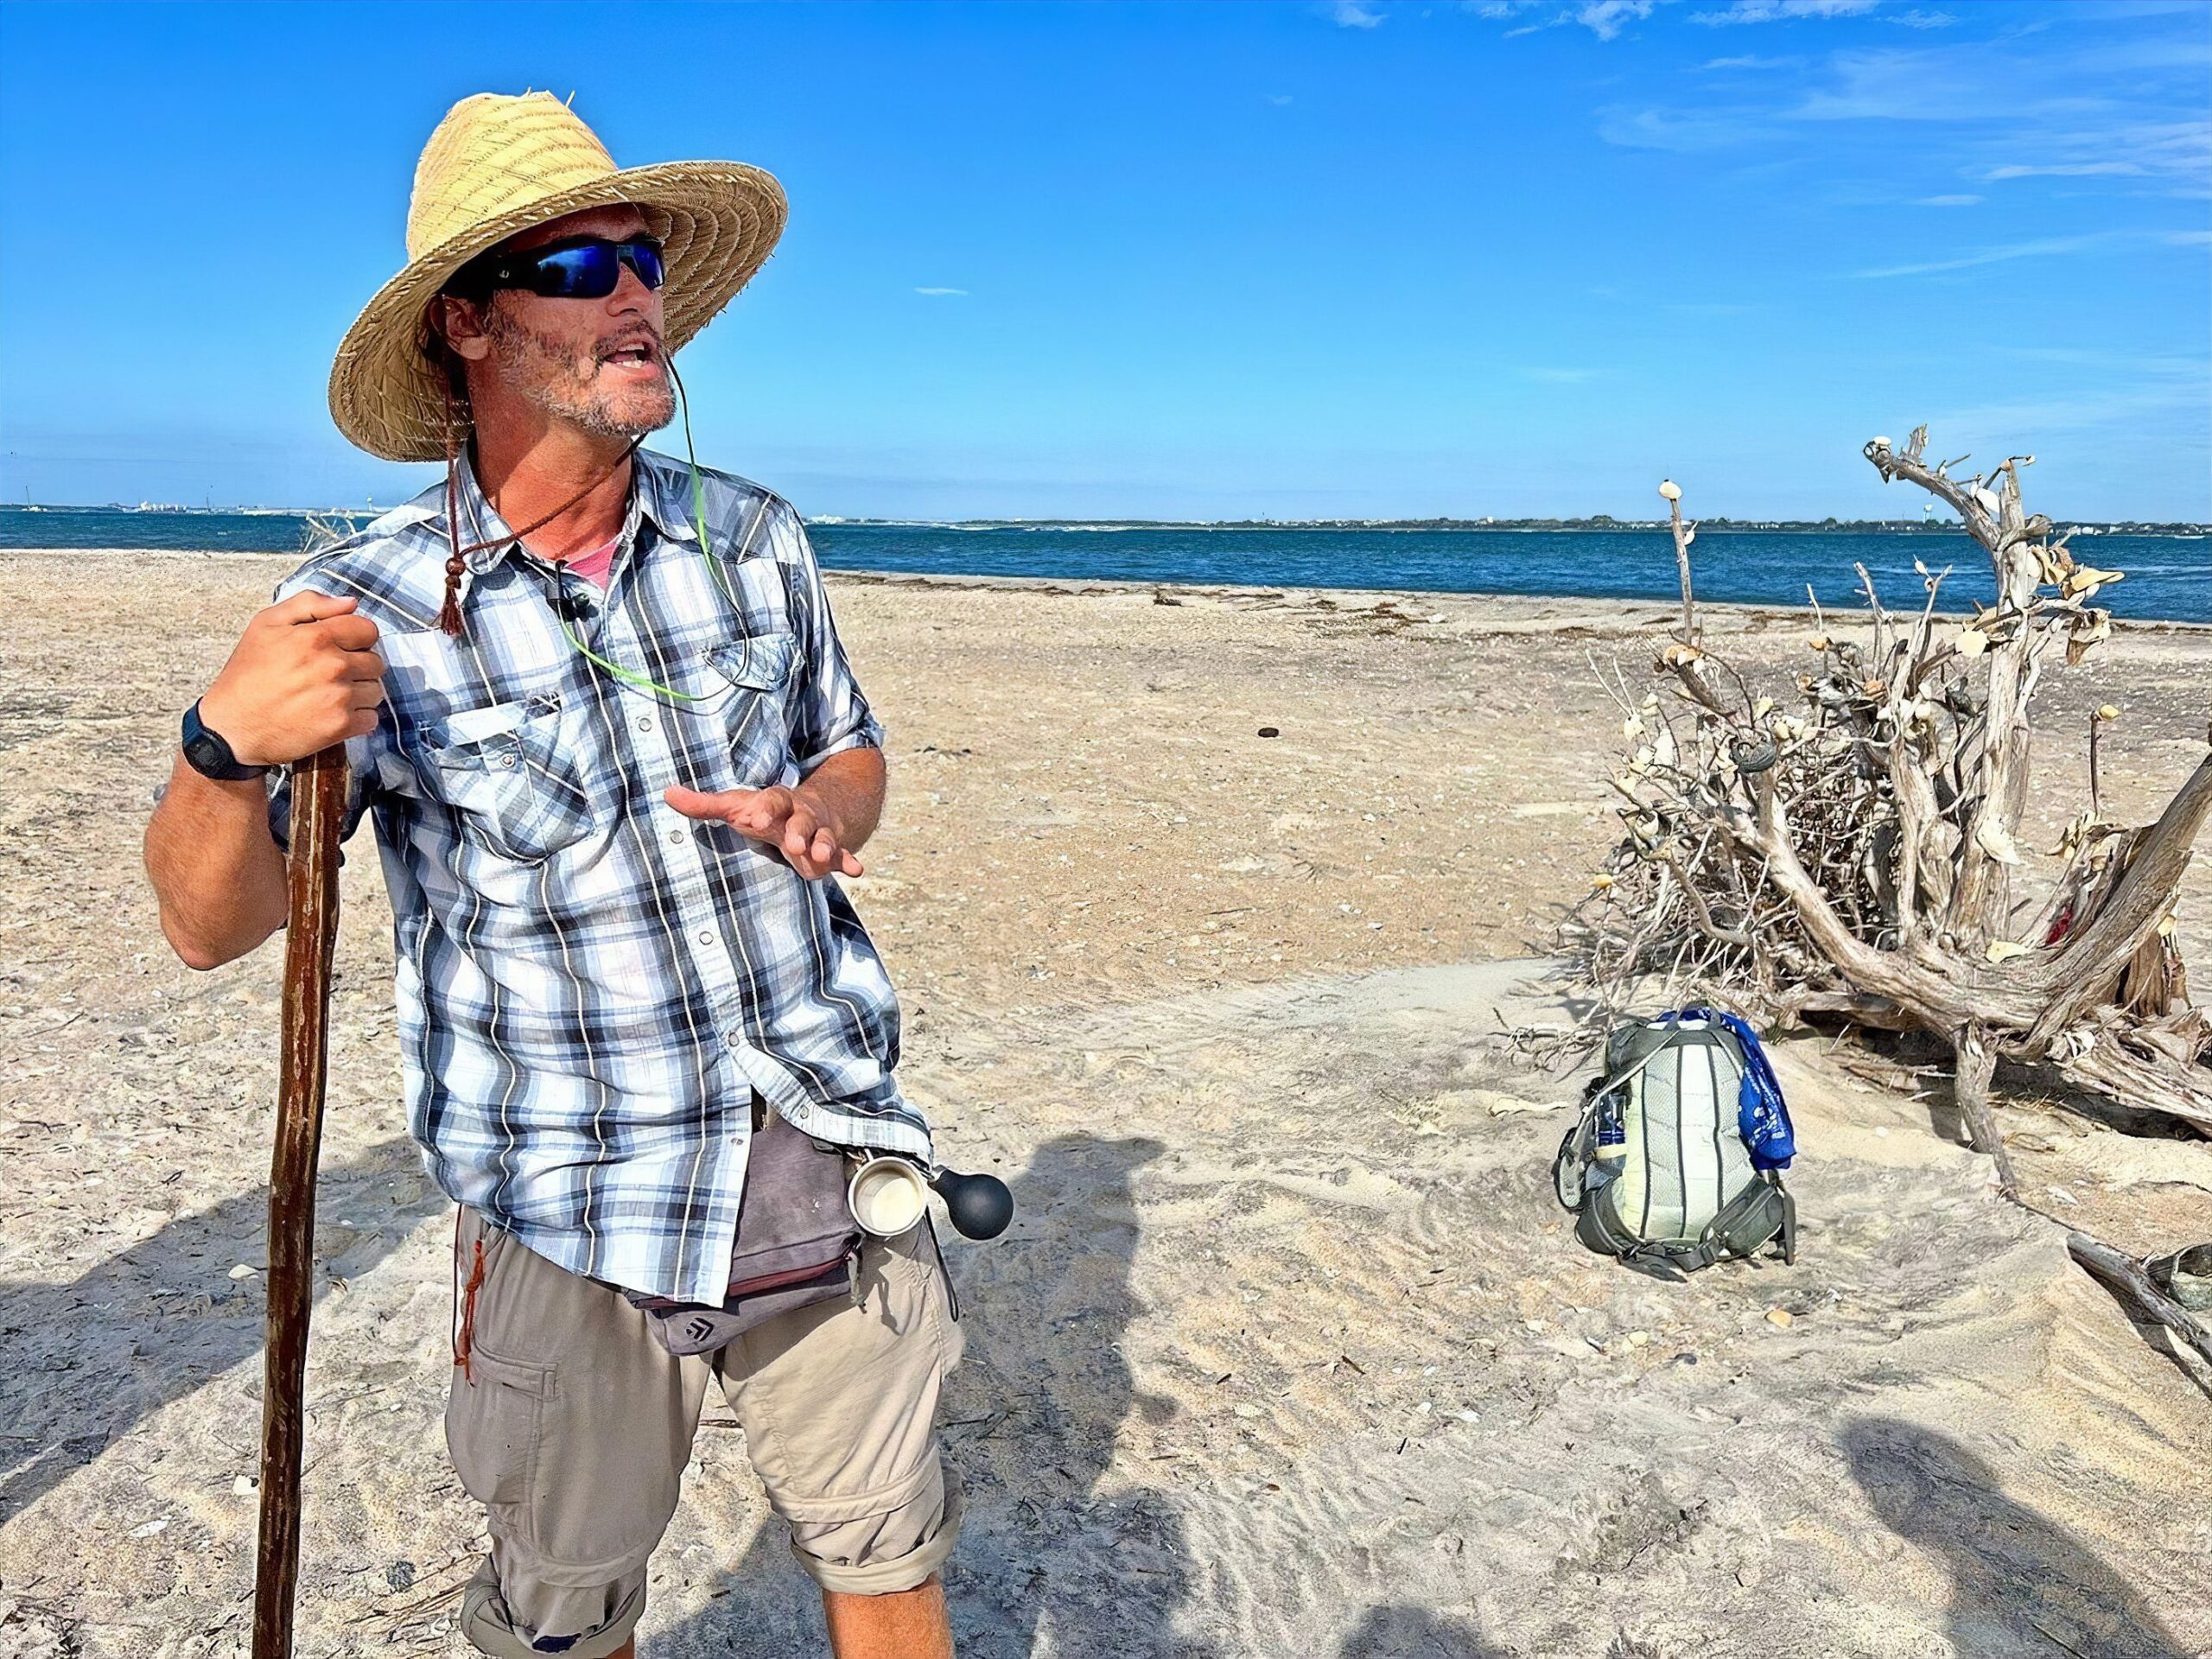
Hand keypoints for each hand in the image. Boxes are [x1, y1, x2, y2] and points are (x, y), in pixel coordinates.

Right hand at [197, 591, 385, 768]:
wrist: (231, 727)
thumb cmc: (247, 674)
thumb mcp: (266, 624)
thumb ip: (309, 604)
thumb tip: (350, 602)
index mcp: (316, 637)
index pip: (368, 630)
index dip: (356, 638)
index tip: (341, 648)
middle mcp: (332, 665)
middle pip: (375, 662)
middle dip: (358, 666)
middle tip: (330, 675)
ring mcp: (339, 697)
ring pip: (375, 691)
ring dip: (359, 694)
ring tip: (329, 696)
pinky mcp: (341, 726)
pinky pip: (371, 718)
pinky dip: (358, 719)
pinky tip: (333, 715)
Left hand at [663, 783, 864, 878]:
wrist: (809, 809)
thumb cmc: (763, 811)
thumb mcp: (736, 806)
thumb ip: (704, 805)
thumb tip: (666, 793)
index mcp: (776, 801)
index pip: (771, 800)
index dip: (764, 808)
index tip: (754, 818)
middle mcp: (800, 814)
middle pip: (802, 818)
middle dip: (799, 830)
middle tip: (793, 843)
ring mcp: (819, 831)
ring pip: (824, 836)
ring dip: (825, 845)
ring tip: (822, 857)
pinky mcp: (831, 849)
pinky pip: (842, 854)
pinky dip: (850, 861)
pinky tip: (858, 871)